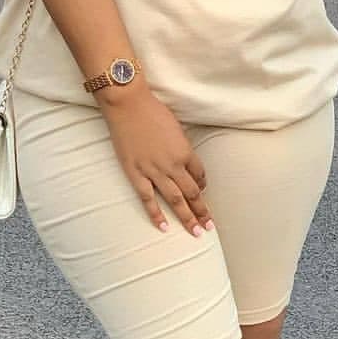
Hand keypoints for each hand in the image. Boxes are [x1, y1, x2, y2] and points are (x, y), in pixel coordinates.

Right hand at [98, 86, 214, 236]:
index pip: (200, 175)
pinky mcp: (136, 174)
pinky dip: (156, 214)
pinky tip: (164, 227)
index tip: (203, 192)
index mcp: (186, 152)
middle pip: (192, 193)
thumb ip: (182, 147)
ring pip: (175, 200)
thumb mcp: (176, 128)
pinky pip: (148, 199)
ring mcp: (154, 171)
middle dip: (202, 211)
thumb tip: (184, 162)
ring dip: (187, 217)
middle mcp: (173, 165)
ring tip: (196, 232)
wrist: (128, 106)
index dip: (203, 186)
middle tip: (209, 226)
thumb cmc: (153, 111)